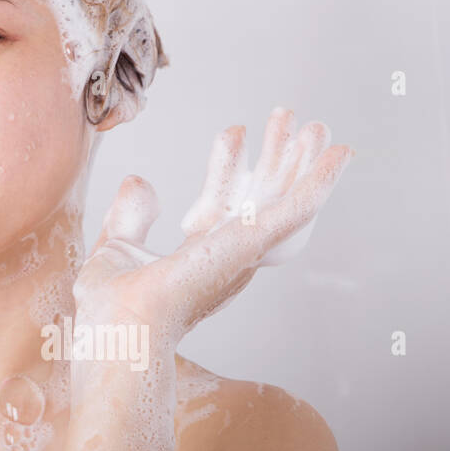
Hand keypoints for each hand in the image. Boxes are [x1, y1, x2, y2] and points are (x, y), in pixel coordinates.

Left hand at [73, 108, 354, 345]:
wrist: (120, 330)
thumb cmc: (112, 310)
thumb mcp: (118, 247)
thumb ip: (131, 216)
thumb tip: (139, 181)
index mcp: (201, 256)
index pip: (223, 200)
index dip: (231, 164)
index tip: (235, 130)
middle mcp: (229, 255)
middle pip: (263, 197)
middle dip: (279, 159)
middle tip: (291, 120)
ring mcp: (242, 251)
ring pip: (285, 197)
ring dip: (304, 161)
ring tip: (321, 126)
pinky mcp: (251, 245)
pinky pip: (296, 209)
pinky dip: (319, 181)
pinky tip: (338, 155)